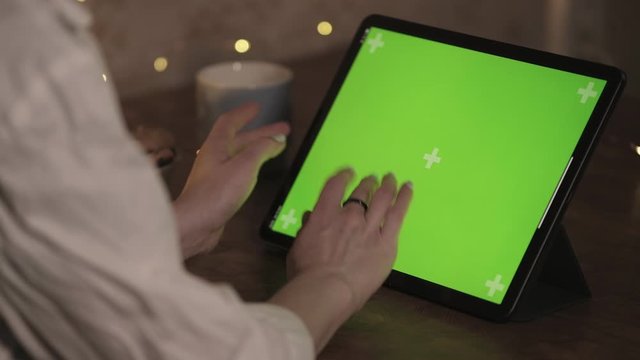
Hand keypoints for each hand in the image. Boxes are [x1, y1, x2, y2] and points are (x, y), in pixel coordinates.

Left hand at [174, 103, 288, 257]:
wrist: (194, 225)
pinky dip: (253, 165)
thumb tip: (274, 140)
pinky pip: (239, 171)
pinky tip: (259, 171)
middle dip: (262, 133)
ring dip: (259, 149)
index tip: (257, 107)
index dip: (244, 113)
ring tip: (277, 148)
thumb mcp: (244, 166)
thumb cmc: (215, 194)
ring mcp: (215, 175)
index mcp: (216, 146)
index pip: (230, 122)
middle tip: (283, 130)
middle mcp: (214, 158)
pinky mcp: (218, 191)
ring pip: (240, 155)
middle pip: (240, 139)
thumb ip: (261, 150)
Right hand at [288, 169, 412, 310]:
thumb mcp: (299, 246)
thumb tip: (311, 217)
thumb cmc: (306, 273)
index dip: (343, 176)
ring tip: (391, 179)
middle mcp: (349, 216)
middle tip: (373, 179)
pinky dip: (404, 198)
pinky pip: (397, 215)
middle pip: (362, 192)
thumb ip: (308, 228)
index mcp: (324, 215)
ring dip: (387, 186)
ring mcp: (369, 228)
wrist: (326, 291)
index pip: (335, 186)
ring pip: (382, 198)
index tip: (349, 173)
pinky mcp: (386, 244)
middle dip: (368, 183)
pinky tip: (408, 188)